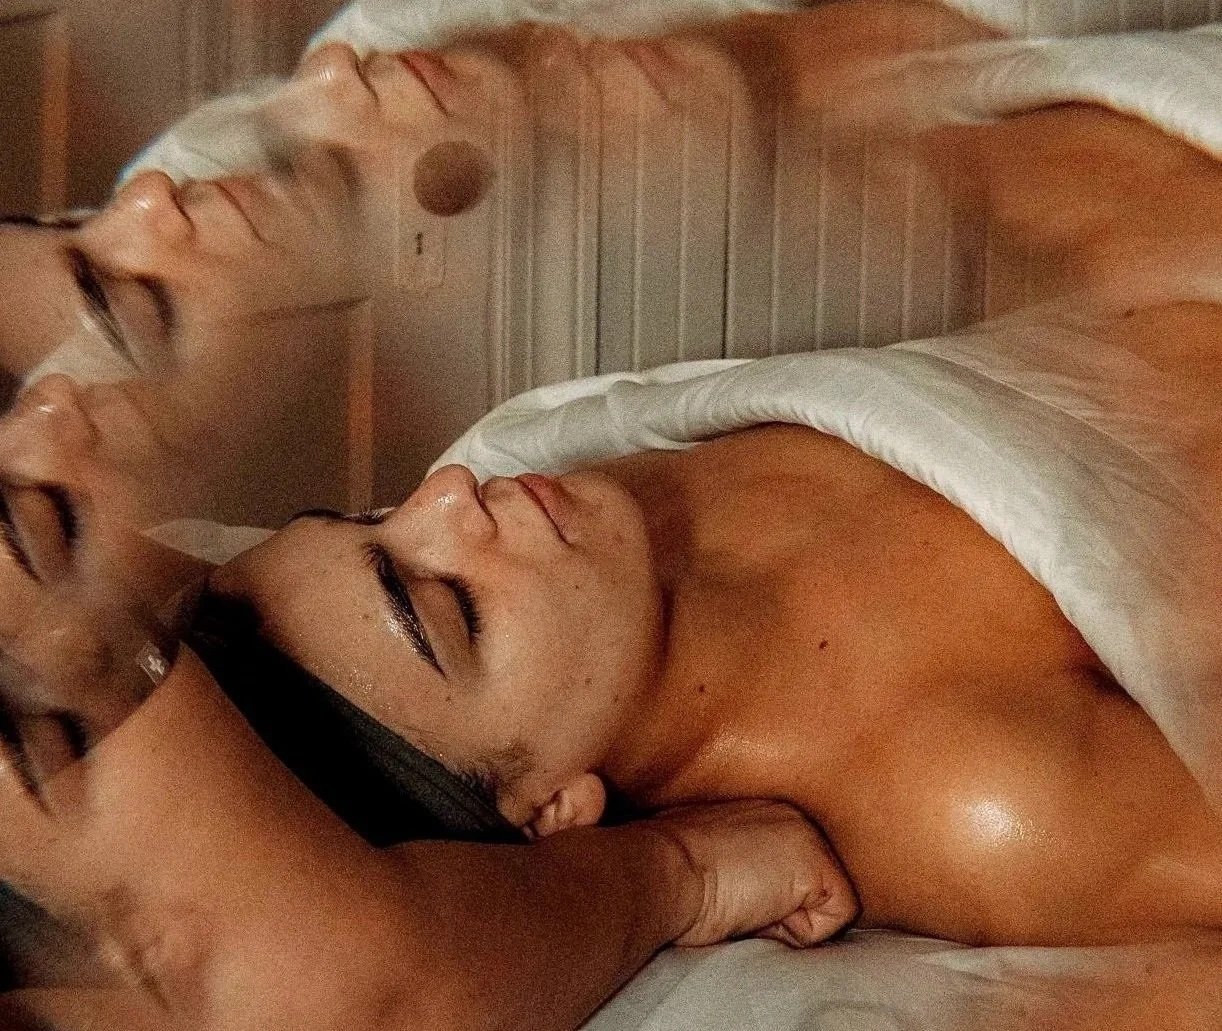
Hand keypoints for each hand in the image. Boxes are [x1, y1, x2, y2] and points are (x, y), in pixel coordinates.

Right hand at [644, 799, 858, 947]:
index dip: (761, 900)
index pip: (789, 872)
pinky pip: (833, 923)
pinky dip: (795, 933)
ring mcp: (809, 834)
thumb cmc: (666, 875)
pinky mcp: (819, 864)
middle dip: (778, 910)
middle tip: (733, 898)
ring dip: (783, 922)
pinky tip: (756, 909)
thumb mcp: (706, 859)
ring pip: (822, 907)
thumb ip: (741, 864)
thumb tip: (755, 897)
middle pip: (811, 889)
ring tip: (741, 901)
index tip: (724, 893)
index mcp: (763, 811)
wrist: (657, 870)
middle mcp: (792, 813)